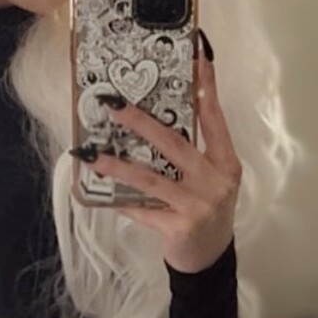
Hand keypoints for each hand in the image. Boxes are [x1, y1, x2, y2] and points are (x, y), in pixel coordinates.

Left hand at [84, 43, 240, 273]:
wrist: (210, 260)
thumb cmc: (205, 212)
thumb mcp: (209, 180)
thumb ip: (193, 153)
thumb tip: (154, 121)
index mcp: (225, 163)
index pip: (214, 118)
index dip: (206, 87)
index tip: (197, 58)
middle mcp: (215, 181)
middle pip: (174, 143)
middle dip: (140, 121)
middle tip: (112, 105)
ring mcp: (199, 205)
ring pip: (151, 178)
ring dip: (118, 165)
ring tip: (92, 154)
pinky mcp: (180, 226)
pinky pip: (143, 209)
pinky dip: (122, 201)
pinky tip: (101, 194)